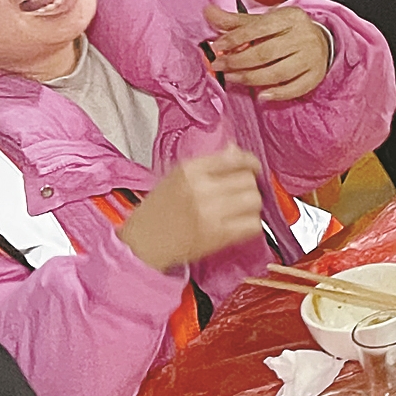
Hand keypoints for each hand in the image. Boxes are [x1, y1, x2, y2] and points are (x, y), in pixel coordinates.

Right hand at [118, 147, 262, 269]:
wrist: (141, 245)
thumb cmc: (156, 213)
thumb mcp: (174, 178)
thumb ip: (207, 163)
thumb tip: (235, 150)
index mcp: (189, 170)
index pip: (234, 158)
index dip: (250, 162)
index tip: (253, 167)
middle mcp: (201, 188)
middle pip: (248, 180)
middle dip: (249, 185)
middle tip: (241, 192)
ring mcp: (210, 212)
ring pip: (254, 200)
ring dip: (252, 204)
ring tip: (240, 209)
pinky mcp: (218, 236)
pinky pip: (253, 224)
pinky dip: (252, 224)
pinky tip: (240, 224)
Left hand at [203, 2, 332, 103]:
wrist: (323, 40)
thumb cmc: (287, 31)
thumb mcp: (264, 21)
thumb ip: (236, 21)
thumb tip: (208, 12)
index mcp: (290, 18)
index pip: (258, 29)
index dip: (234, 39)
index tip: (217, 47)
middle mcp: (304, 36)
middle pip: (265, 53)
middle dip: (237, 61)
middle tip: (219, 66)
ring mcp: (311, 57)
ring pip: (277, 73)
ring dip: (250, 78)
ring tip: (232, 78)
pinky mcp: (315, 75)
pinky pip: (294, 89)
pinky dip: (277, 94)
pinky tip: (260, 95)